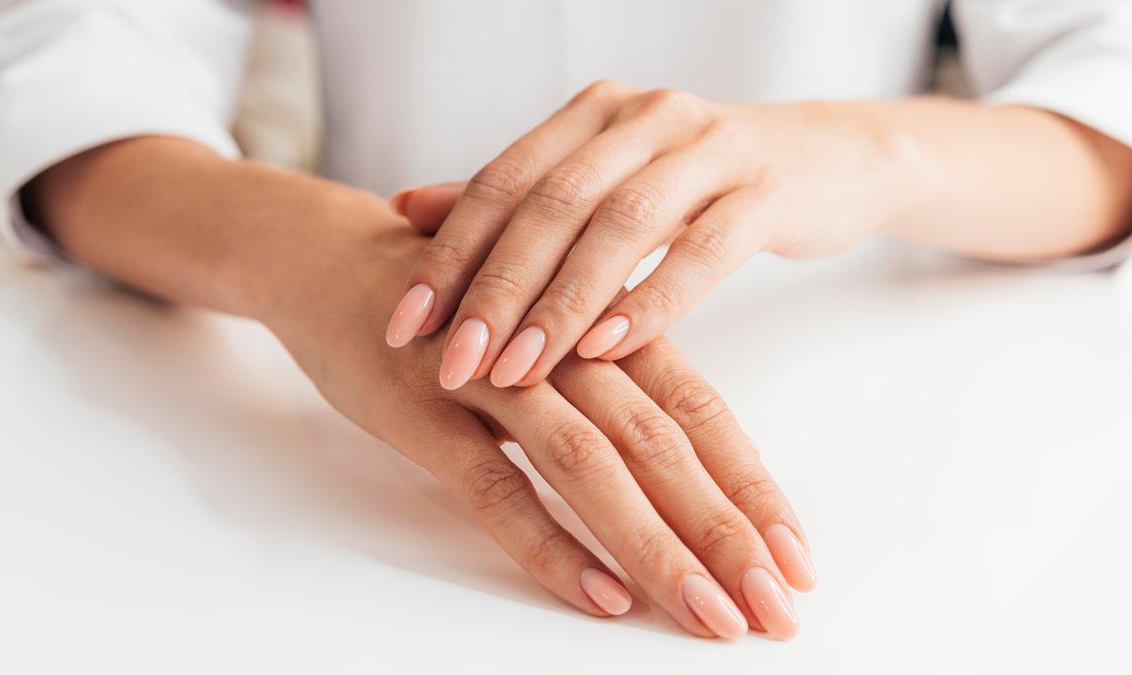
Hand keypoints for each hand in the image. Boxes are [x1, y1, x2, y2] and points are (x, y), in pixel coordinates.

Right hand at [260, 208, 815, 639]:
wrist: (331, 252)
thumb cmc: (458, 304)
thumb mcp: (550, 332)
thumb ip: (614, 390)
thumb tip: (692, 478)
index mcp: (603, 326)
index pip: (700, 412)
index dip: (754, 488)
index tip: (800, 560)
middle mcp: (561, 348)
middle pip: (662, 445)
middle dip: (727, 532)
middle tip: (777, 609)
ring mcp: (489, 378)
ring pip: (589, 465)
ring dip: (657, 545)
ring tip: (710, 615)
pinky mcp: (422, 410)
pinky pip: (493, 486)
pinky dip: (549, 542)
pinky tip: (599, 596)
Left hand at [386, 81, 900, 388]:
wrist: (826, 162)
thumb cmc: (697, 185)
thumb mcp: (603, 182)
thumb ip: (514, 197)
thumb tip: (405, 208)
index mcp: (592, 113)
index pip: (503, 182)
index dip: (449, 254)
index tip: (403, 323)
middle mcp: (643, 116)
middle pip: (551, 205)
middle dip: (495, 290)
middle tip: (454, 364)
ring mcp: (709, 148)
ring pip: (619, 227)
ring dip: (561, 305)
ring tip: (517, 369)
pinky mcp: (765, 192)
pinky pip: (701, 249)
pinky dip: (650, 301)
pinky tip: (607, 349)